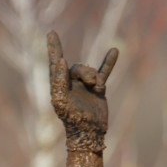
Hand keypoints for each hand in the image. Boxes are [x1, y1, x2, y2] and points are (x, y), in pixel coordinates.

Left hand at [48, 30, 116, 152]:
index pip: (55, 63)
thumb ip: (59, 81)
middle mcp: (70, 83)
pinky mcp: (97, 89)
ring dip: (94, 77)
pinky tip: (114, 51)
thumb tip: (61, 60)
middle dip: (84, 72)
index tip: (51, 33)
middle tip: (91, 83)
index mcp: (59, 85)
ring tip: (96, 87)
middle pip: (77, 67)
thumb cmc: (72, 119)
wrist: (90, 133)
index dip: (53, 48)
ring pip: (89, 71)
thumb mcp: (61, 101)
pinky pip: (103, 72)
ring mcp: (84, 85)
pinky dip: (108, 63)